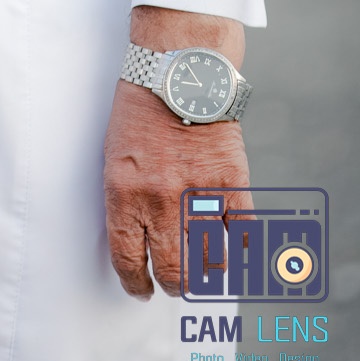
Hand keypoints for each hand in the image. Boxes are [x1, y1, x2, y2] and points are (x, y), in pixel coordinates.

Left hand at [103, 4, 249, 298]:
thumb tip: (135, 240)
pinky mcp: (232, 184)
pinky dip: (243, 250)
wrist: (178, 70)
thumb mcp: (115, 154)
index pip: (128, 259)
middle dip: (170, 285)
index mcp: (124, 193)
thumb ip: (124, 199)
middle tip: (171, 283)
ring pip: (209, 263)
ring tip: (201, 271)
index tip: (140, 290)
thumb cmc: (140, 108)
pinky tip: (236, 253)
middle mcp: (161, 200)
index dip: (135, 283)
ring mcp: (199, 195)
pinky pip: (244, 234)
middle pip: (172, 271)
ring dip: (206, 274)